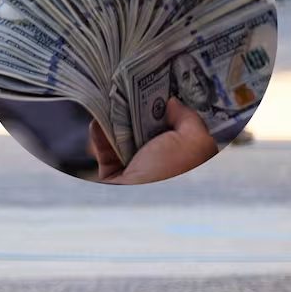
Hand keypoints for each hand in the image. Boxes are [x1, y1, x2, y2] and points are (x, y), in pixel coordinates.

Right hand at [89, 97, 218, 184]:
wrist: (136, 206)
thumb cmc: (169, 174)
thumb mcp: (193, 140)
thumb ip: (188, 117)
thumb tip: (171, 102)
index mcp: (188, 155)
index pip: (180, 124)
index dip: (169, 105)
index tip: (156, 85)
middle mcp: (164, 163)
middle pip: (150, 128)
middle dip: (140, 111)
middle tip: (129, 89)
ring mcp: (137, 170)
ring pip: (126, 138)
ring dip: (117, 121)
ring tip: (109, 102)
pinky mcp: (113, 176)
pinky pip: (105, 151)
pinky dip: (100, 136)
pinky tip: (97, 121)